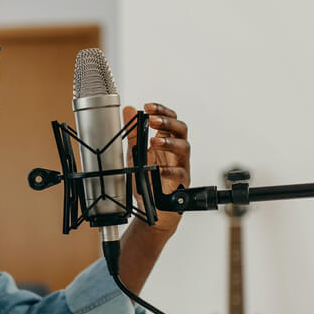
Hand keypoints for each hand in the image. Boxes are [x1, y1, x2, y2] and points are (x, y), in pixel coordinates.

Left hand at [125, 102, 187, 236]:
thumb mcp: (135, 153)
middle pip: (181, 129)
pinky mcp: (182, 181)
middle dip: (167, 122)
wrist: (151, 207)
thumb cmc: (147, 180)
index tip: (148, 106)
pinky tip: (158, 170)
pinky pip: (180, 173)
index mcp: (166, 140)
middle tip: (152, 121)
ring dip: (169, 143)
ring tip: (154, 142)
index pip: (169, 119)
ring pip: (184, 147)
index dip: (161, 110)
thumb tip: (128, 109)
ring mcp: (181, 164)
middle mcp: (176, 150)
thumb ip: (133, 132)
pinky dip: (169, 170)